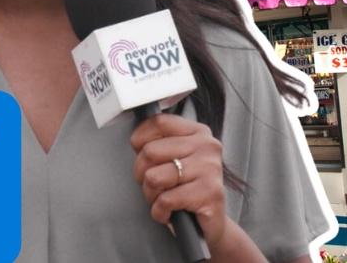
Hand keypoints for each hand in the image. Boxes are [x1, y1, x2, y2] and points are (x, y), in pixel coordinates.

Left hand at [130, 113, 227, 247]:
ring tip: (162, 199)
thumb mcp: (174, 159)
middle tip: (153, 186)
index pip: (159, 122)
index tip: (139, 153)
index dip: (139, 139)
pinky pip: (165, 200)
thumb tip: (136, 140)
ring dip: (150, 195)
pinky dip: (159, 212)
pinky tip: (168, 213)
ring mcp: (210, 168)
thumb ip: (159, 144)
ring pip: (154, 177)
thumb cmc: (186, 190)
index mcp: (198, 132)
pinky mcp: (210, 193)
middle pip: (150, 151)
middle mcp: (207, 146)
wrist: (209, 225)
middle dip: (142, 174)